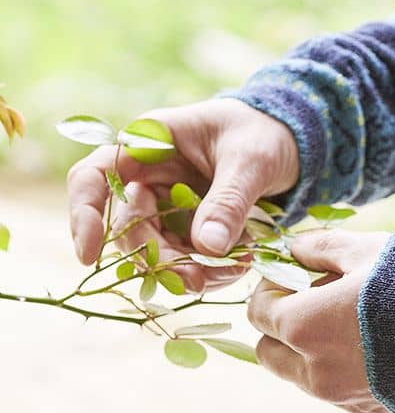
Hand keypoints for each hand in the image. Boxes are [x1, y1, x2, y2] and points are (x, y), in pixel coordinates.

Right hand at [67, 98, 299, 283]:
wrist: (293, 143)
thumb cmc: (265, 134)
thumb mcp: (252, 162)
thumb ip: (228, 202)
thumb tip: (207, 246)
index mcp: (147, 143)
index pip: (94, 177)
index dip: (84, 215)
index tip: (88, 256)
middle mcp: (147, 176)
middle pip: (127, 228)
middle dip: (157, 259)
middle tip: (196, 279)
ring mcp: (165, 205)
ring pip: (155, 251)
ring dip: (186, 270)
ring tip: (233, 271)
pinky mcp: (187, 228)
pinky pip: (184, 258)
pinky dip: (207, 270)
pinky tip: (239, 266)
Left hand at [247, 229, 394, 412]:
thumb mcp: (367, 249)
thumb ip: (319, 248)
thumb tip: (292, 250)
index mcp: (303, 328)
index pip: (258, 312)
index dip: (272, 289)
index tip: (297, 277)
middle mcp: (317, 374)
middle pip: (271, 355)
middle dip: (282, 330)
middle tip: (315, 305)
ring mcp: (349, 402)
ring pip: (309, 379)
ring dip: (317, 355)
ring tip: (358, 327)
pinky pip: (352, 397)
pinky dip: (356, 377)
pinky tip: (390, 352)